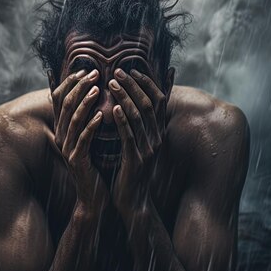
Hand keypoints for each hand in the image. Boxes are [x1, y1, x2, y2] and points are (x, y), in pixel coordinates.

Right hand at [52, 69, 108, 214]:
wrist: (94, 196)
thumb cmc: (96, 164)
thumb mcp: (90, 137)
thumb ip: (88, 117)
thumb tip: (94, 93)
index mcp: (63, 128)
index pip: (59, 99)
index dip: (69, 82)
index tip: (84, 69)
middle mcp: (62, 136)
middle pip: (65, 104)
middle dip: (79, 87)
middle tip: (94, 73)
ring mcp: (67, 148)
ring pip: (73, 119)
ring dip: (85, 102)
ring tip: (97, 89)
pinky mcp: (77, 160)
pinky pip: (83, 139)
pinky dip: (91, 125)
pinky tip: (102, 116)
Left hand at [109, 68, 165, 210]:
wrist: (133, 201)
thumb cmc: (132, 170)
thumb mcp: (140, 144)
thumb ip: (140, 124)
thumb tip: (134, 104)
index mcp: (158, 132)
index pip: (159, 100)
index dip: (148, 82)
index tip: (134, 68)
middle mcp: (157, 138)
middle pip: (149, 104)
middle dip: (134, 85)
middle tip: (118, 70)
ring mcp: (148, 149)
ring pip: (139, 116)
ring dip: (125, 97)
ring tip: (111, 83)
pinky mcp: (136, 160)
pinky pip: (129, 136)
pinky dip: (121, 120)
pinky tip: (112, 108)